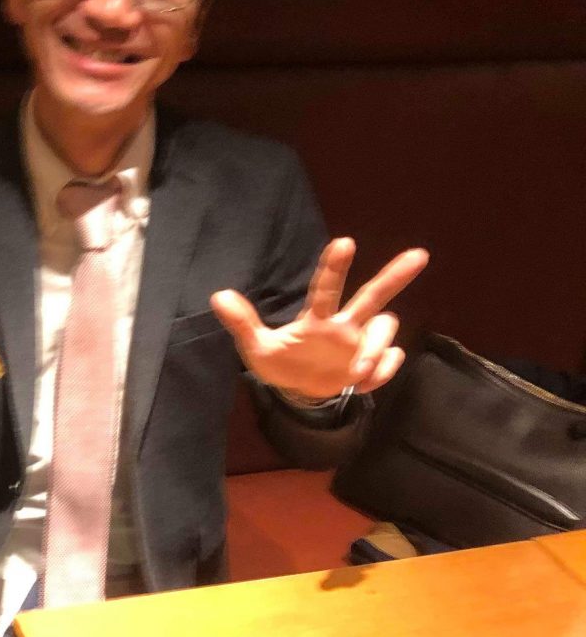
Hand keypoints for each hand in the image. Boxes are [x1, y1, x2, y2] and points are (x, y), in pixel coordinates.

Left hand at [210, 237, 428, 399]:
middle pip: (373, 295)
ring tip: (357, 371)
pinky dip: (382, 370)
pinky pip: (389, 361)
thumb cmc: (279, 363)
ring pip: (385, 329)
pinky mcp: (372, 366)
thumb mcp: (256, 348)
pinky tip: (362, 383)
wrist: (298, 394)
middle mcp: (344, 325)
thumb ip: (242, 323)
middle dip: (395, 275)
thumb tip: (218, 296)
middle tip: (419, 254)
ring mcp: (361, 344)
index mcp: (317, 318)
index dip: (334, 267)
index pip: (326, 288)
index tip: (344, 242)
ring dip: (376, 348)